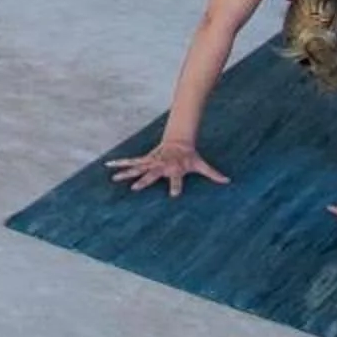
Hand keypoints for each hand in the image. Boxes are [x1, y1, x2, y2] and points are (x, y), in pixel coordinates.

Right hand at [106, 141, 226, 196]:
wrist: (178, 140)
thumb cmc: (189, 156)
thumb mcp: (201, 164)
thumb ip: (213, 174)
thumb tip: (228, 181)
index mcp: (175, 169)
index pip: (176, 180)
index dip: (176, 187)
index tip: (174, 196)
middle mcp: (161, 166)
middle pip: (152, 175)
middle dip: (144, 181)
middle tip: (135, 189)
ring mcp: (151, 162)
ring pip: (137, 168)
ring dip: (126, 172)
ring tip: (114, 178)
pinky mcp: (145, 160)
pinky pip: (131, 162)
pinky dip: (119, 162)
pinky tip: (108, 165)